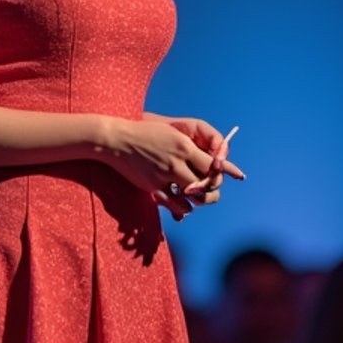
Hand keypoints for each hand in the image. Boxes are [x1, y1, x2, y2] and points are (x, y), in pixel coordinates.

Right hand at [103, 117, 243, 221]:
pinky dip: (184, 208)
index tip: (223, 175)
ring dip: (200, 198)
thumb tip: (213, 159)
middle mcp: (176, 162)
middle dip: (213, 188)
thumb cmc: (147, 134)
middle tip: (212, 189)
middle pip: (206, 183)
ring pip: (193, 195)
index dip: (220, 173)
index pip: (213, 166)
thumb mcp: (172, 134)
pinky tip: (185, 205)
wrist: (118, 140)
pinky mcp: (153, 187)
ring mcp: (164, 176)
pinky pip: (175, 204)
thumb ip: (192, 147)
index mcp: (184, 146)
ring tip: (200, 197)